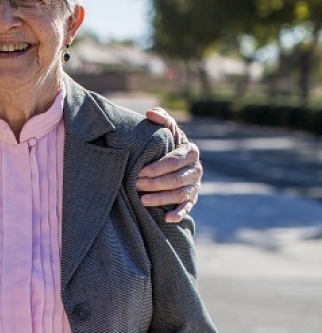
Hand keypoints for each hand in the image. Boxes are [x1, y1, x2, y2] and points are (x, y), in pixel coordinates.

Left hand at [136, 107, 201, 223]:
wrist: (176, 161)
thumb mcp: (167, 131)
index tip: (139, 171)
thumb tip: (149, 113)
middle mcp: (196, 169)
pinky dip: (179, 213)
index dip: (157, 167)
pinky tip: (166, 218)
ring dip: (162, 198)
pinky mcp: (193, 199)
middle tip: (136, 185)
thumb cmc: (168, 145)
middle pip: (176, 179)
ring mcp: (195, 185)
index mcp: (190, 152)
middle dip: (155, 183)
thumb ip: (161, 120)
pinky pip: (188, 208)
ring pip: (180, 194)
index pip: (174, 161)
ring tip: (142, 200)